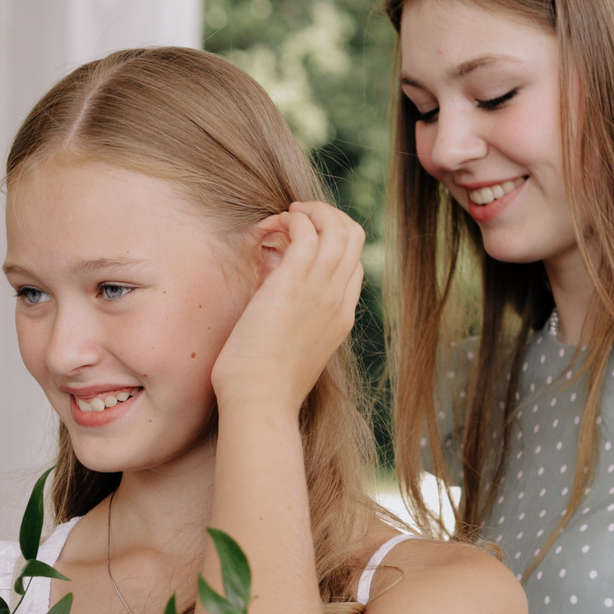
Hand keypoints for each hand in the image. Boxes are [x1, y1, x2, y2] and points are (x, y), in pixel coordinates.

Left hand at [210, 200, 367, 412]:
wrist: (259, 401)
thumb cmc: (261, 385)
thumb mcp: (286, 348)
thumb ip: (289, 318)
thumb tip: (270, 289)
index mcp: (340, 318)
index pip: (352, 265)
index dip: (329, 244)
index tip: (297, 243)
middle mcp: (338, 300)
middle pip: (354, 238)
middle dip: (327, 217)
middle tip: (295, 218)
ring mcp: (321, 291)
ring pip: (338, 227)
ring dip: (310, 212)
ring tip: (283, 218)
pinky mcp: (295, 283)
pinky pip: (307, 231)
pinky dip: (292, 219)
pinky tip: (270, 228)